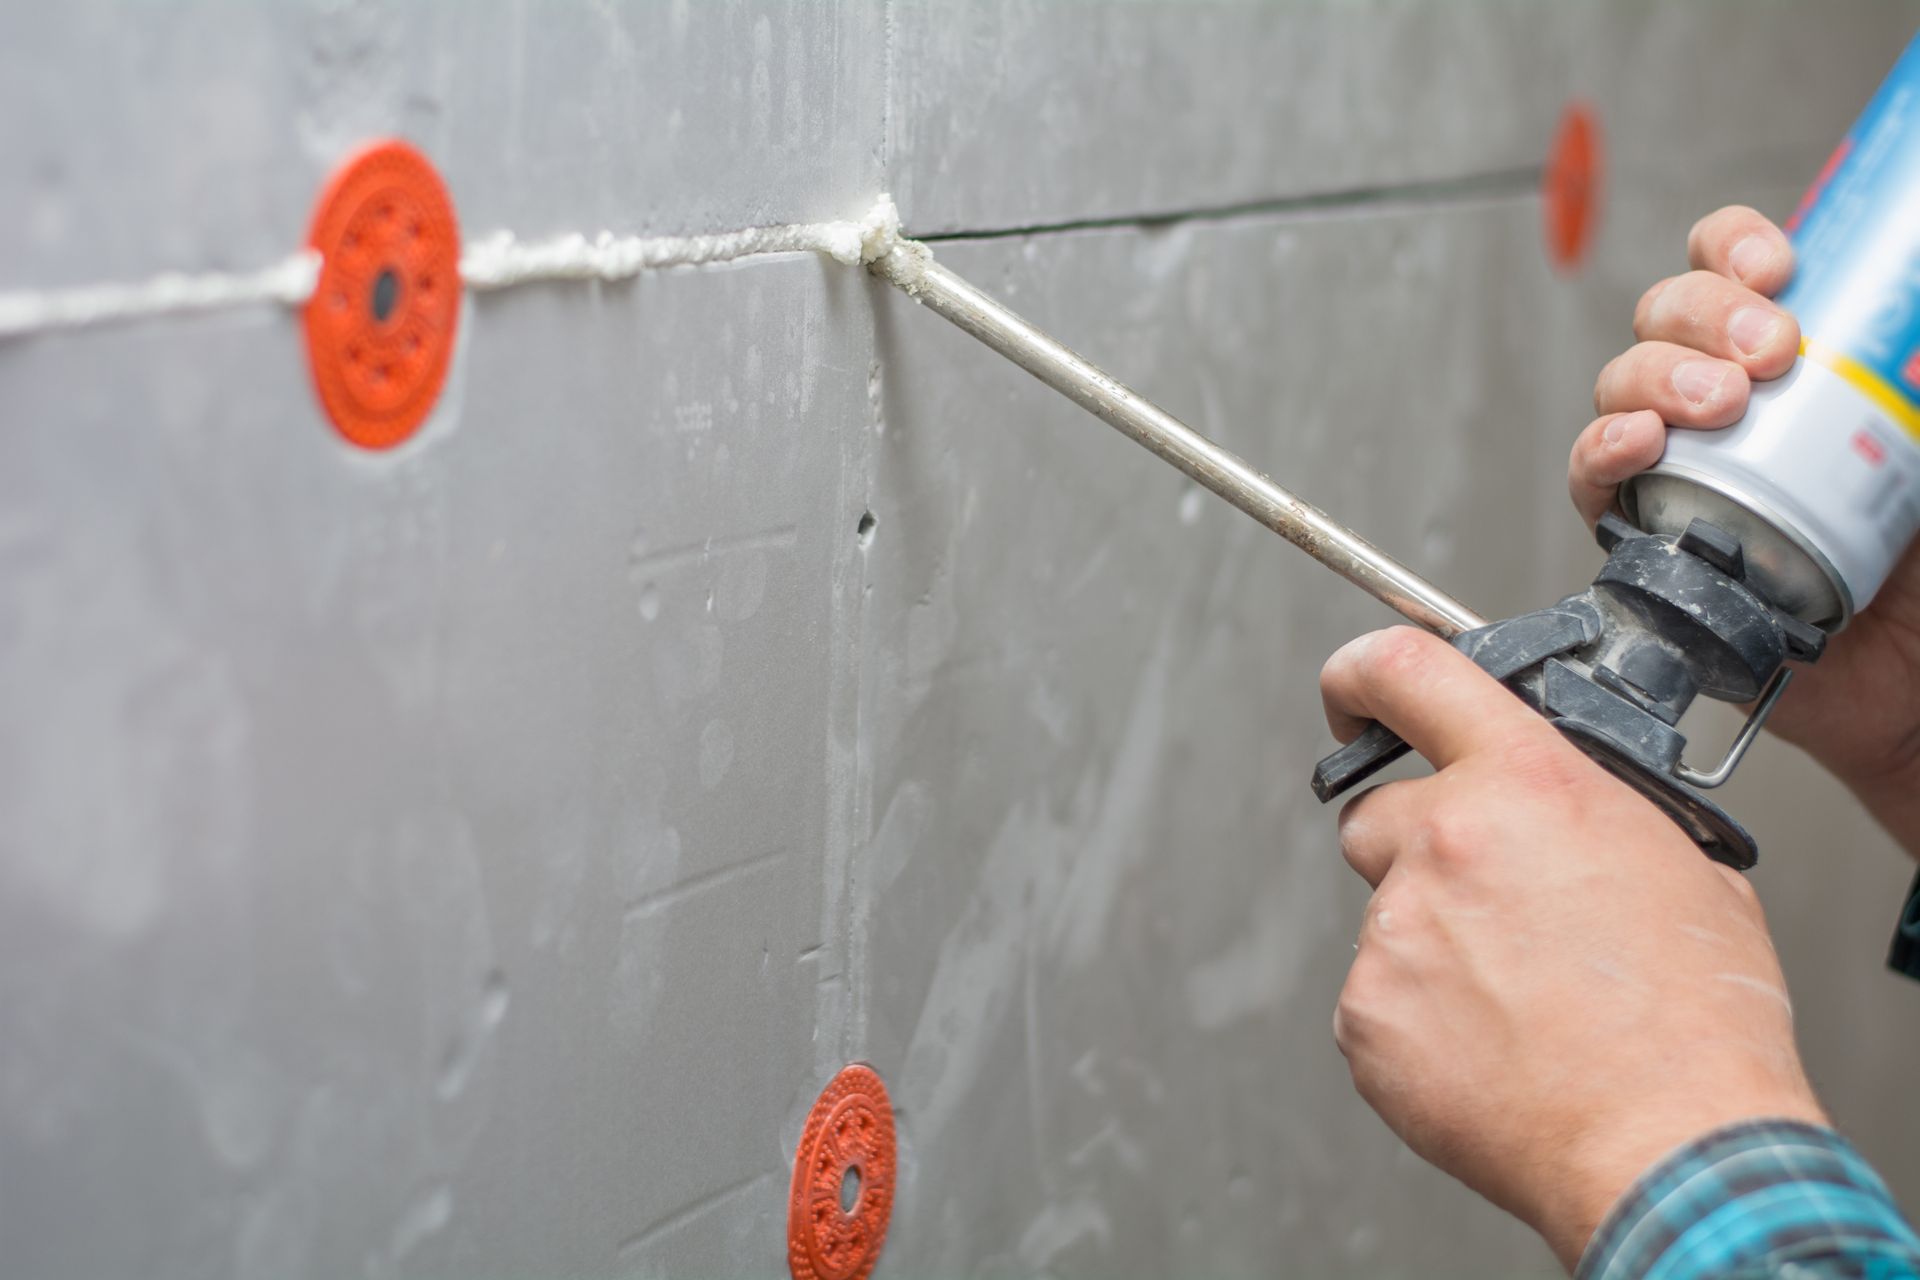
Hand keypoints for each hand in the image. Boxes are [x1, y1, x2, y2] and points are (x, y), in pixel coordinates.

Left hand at [1323, 628, 1825, 1269]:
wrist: (1671, 1145)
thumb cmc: (1695, 1022)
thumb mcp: (1681, 868)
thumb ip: (1592, 816)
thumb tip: (1559, 821)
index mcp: (1529, 785)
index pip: (1411, 673)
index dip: (1362, 671)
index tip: (1348, 691)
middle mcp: (1446, 842)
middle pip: (1377, 815)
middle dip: (1419, 852)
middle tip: (1490, 914)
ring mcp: (1395, 930)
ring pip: (1387, 916)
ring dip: (1434, 947)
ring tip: (1519, 1005)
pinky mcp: (1365, 1014)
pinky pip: (1375, 998)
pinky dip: (1418, 1021)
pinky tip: (1490, 1051)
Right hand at [1567, 205, 1919, 854]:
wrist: (1912, 689)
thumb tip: (1917, 322)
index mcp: (1791, 363)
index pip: (1732, 270)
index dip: (1734, 247)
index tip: (1781, 269)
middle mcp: (1722, 407)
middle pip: (1666, 315)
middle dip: (1702, 313)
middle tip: (1770, 349)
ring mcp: (1678, 469)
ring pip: (1622, 384)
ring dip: (1658, 375)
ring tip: (1718, 404)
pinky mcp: (1644, 539)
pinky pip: (1592, 483)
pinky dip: (1603, 450)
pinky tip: (1639, 443)